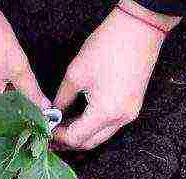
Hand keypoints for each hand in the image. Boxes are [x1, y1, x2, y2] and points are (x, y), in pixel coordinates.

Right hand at [0, 0, 50, 125]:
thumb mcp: (17, 64)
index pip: (7, 126)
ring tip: (21, 94)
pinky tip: (5, 85)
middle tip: (34, 108)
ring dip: (4, 106)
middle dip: (14, 115)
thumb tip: (43, 107)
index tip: (38, 120)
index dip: (24, 124)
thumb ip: (32, 91)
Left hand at [52, 0, 180, 150]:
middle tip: (52, 134)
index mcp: (105, 113)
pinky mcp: (132, 106)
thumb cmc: (109, 46)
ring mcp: (129, 114)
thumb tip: (53, 113)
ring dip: (81, 135)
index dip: (58, 136)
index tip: (46, 129)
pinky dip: (93, 126)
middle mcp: (121, 119)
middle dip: (69, 141)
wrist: (139, 29)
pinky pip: (110, 126)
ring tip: (63, 127)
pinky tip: (79, 118)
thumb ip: (62, 99)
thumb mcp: (76, 74)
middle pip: (90, 143)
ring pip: (101, 136)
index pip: (76, 138)